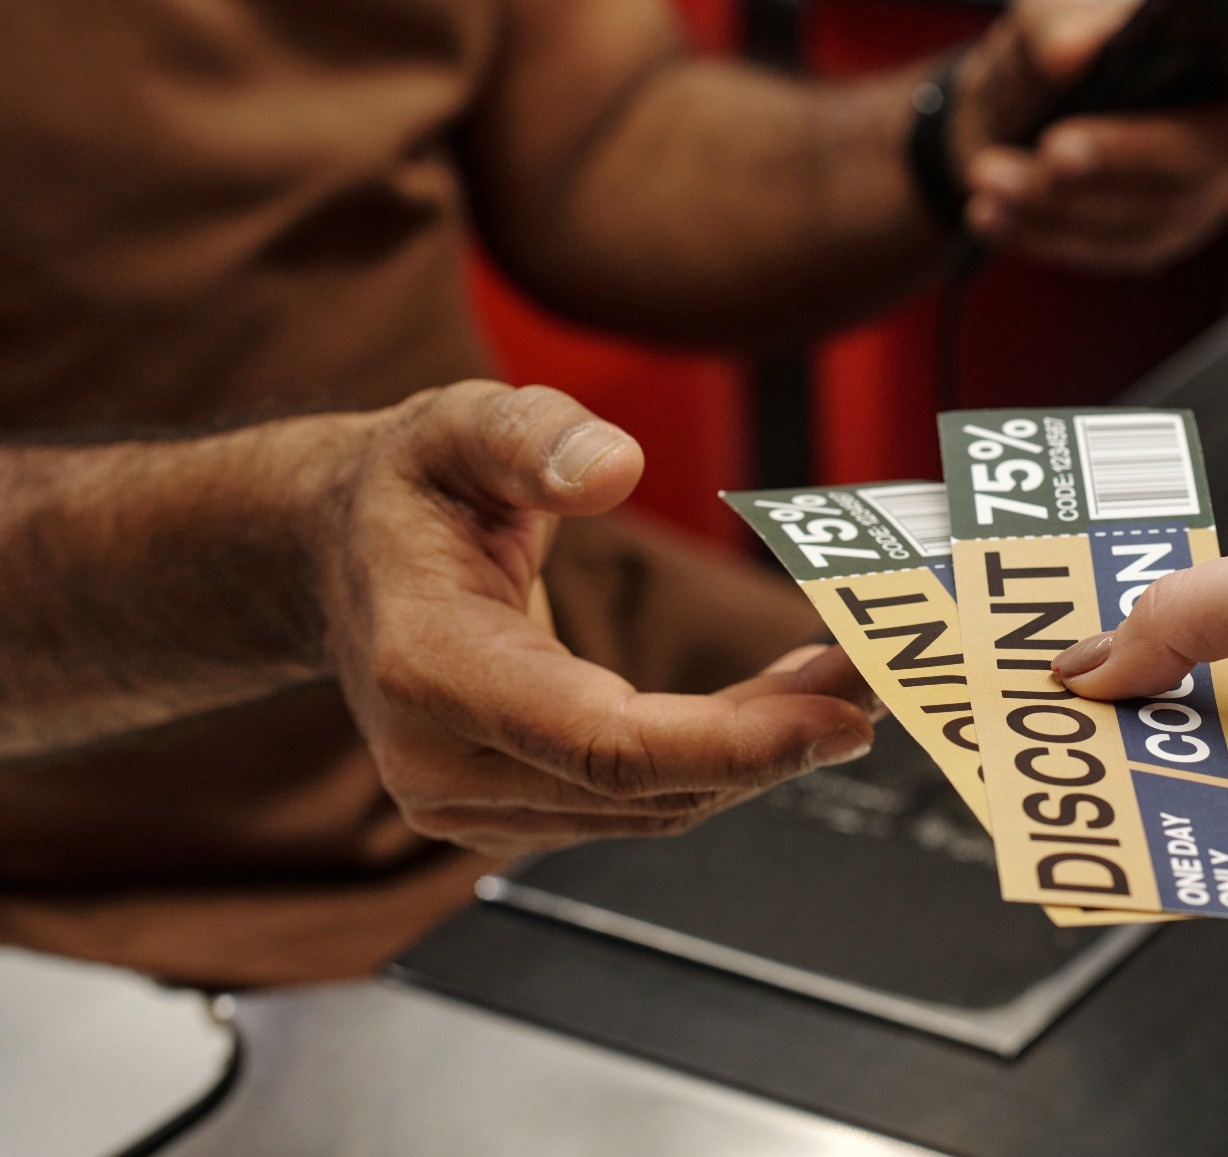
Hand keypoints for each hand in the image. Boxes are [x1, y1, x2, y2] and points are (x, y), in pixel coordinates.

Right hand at [312, 381, 875, 855]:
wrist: (336, 559)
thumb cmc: (406, 490)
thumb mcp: (458, 425)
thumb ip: (530, 435)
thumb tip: (615, 467)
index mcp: (429, 670)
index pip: (604, 744)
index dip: (735, 742)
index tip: (841, 715)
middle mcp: (442, 763)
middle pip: (647, 785)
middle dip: (780, 737)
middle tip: (884, 670)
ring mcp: (470, 801)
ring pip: (654, 804)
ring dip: (763, 750)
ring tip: (849, 675)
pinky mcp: (509, 810)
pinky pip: (639, 799)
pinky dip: (722, 756)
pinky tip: (785, 702)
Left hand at [951, 0, 1227, 272]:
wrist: (1006, 122)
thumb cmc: (1049, 61)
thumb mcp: (1042, 17)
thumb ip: (1054, 23)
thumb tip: (1073, 50)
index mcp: (1219, 57)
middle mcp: (1224, 132)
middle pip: (1194, 159)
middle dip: (1115, 159)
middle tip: (1049, 149)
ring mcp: (1194, 198)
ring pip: (1141, 218)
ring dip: (1058, 205)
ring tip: (990, 178)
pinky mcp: (1151, 244)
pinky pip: (1104, 253)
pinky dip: (1042, 234)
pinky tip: (994, 215)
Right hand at [1055, 512, 1227, 922]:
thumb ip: (1183, 620)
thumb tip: (1090, 657)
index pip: (1201, 671)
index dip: (1135, 680)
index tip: (1065, 689)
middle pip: (1207, 751)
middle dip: (1138, 753)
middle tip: (1065, 754)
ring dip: (1170, 811)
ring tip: (1108, 800)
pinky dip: (1225, 871)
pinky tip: (1178, 851)